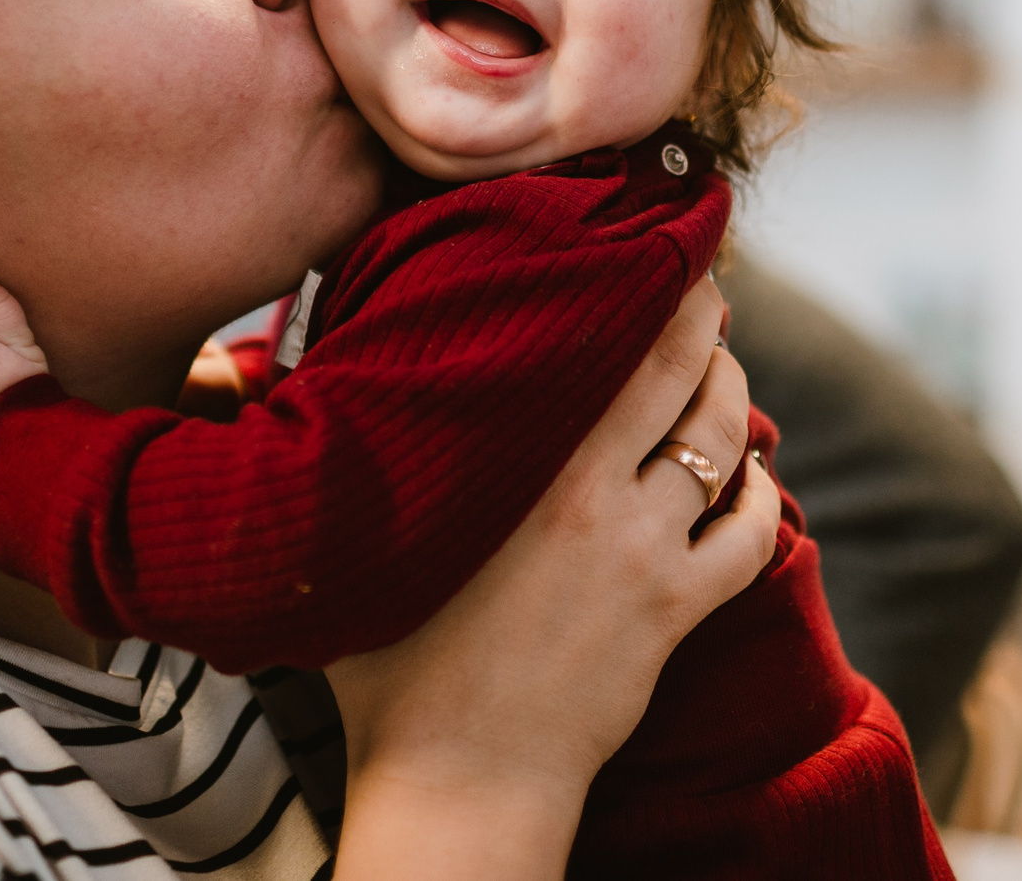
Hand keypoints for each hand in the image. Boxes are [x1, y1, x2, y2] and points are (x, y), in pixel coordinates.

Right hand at [326, 275, 777, 879]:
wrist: (455, 780)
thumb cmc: (386, 664)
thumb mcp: (350, 535)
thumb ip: (328, 441)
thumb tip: (263, 363)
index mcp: (519, 458)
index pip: (606, 335)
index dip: (643, 279)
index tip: (645, 241)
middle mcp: (594, 493)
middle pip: (683, 369)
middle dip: (703, 314)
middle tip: (700, 281)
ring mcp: (644, 553)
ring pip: (725, 440)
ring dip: (733, 394)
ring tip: (721, 368)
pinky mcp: (676, 612)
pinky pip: (752, 536)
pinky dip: (758, 493)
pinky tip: (745, 474)